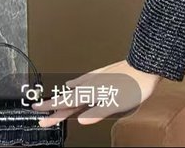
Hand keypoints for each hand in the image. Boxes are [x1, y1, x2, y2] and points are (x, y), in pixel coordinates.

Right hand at [30, 59, 160, 126]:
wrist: (146, 64)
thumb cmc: (134, 85)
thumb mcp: (116, 104)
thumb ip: (98, 112)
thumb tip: (81, 119)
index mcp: (92, 93)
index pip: (67, 102)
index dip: (52, 107)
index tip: (37, 108)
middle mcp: (92, 83)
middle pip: (69, 96)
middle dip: (54, 104)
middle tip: (40, 110)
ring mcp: (99, 76)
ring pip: (76, 87)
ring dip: (64, 94)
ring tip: (55, 97)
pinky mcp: (106, 71)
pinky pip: (86, 78)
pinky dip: (78, 81)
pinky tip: (77, 80)